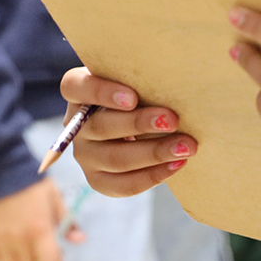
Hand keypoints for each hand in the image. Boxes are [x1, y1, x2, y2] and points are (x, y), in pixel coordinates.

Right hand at [0, 177, 73, 260]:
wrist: (1, 169)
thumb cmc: (32, 183)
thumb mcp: (54, 198)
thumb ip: (67, 221)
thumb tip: (80, 239)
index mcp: (39, 229)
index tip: (57, 252)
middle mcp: (19, 239)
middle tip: (40, 249)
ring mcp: (0, 240)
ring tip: (23, 249)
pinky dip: (2, 258)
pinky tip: (7, 245)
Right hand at [59, 68, 194, 196]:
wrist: (140, 124)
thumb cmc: (140, 93)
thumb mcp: (134, 79)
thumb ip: (141, 76)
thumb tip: (173, 77)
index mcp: (77, 91)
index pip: (76, 87)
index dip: (101, 92)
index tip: (133, 97)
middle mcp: (76, 125)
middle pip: (100, 126)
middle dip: (140, 124)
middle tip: (172, 120)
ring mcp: (84, 155)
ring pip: (115, 159)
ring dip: (154, 153)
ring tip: (185, 147)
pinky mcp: (98, 180)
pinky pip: (123, 185)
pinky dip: (153, 175)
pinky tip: (177, 164)